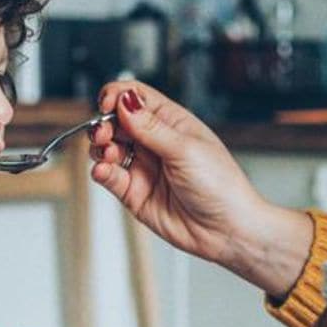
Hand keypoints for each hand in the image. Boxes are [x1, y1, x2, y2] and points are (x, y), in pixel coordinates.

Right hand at [89, 83, 312, 298]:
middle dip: (104, 123)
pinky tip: (104, 170)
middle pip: (116, 121)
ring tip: (109, 154)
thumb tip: (125, 100)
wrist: (227, 230)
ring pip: (108, 148)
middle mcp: (155, 142)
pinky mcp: (134, 192)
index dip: (118, 96)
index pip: (136, 97)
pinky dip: (100, 171)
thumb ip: (151, 127)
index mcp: (172, 123)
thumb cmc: (221, 186)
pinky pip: (109, 176)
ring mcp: (143, 167)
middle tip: (104, 132)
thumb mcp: (186, 149)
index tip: (108, 104)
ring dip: (100, 147)